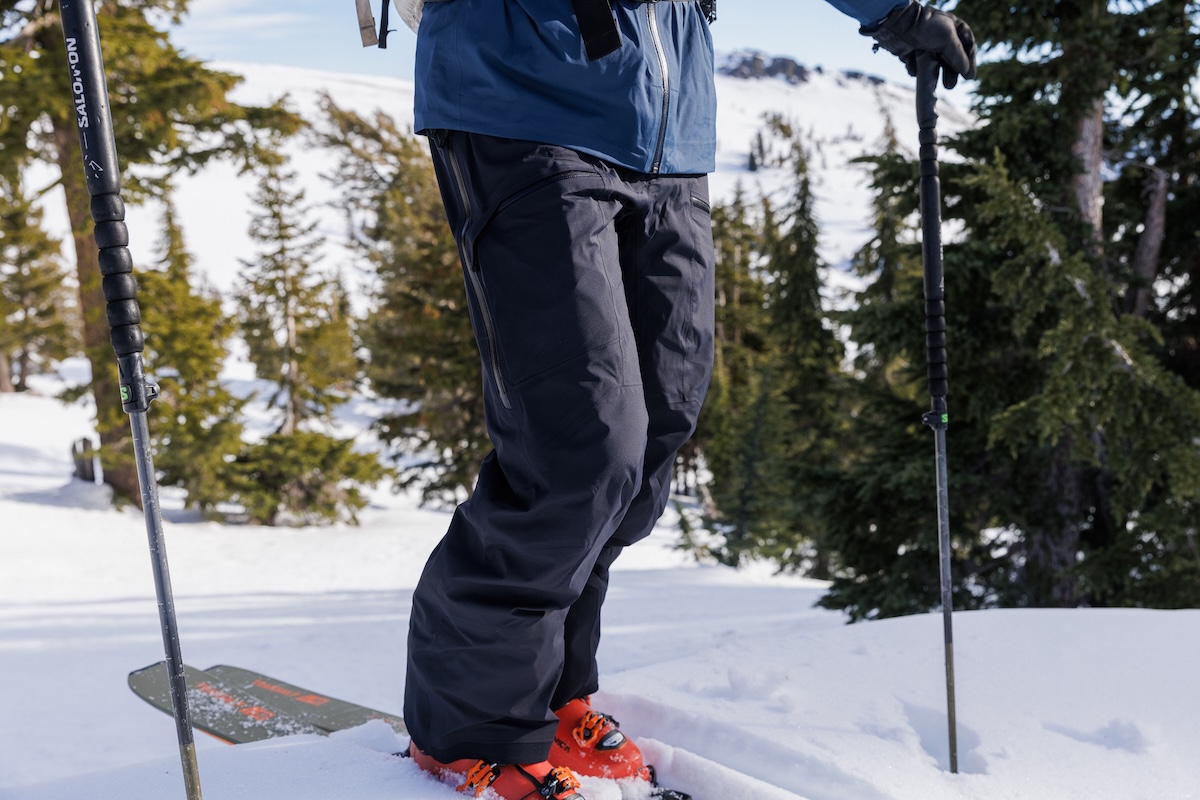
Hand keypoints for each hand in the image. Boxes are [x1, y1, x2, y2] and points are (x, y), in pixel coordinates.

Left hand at [861, 1, 976, 88]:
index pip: (967, 45)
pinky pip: (916, 64)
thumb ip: (958, 56)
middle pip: (950, 57)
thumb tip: (967, 73)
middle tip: (950, 85)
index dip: (970, 61)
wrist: (897, 24)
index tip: (970, 77)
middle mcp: (940, 35)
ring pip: (933, 63)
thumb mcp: (947, 39)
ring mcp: (924, 43)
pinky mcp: (910, 50)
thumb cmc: (925, 26)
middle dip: (951, 72)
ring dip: (935, 75)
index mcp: (953, 26)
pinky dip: (916, 70)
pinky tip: (914, 72)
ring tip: (938, 86)